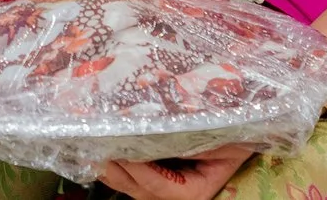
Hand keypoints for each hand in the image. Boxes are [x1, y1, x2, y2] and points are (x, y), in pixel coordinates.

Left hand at [97, 146, 253, 199]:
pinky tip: (96, 146)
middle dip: (113, 167)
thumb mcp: (224, 143)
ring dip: (106, 165)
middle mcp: (171, 197)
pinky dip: (110, 163)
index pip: (157, 184)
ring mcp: (157, 191)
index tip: (123, 148)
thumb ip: (198, 142)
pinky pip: (124, 177)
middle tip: (94, 143)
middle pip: (134, 187)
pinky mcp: (149, 181)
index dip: (138, 168)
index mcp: (192, 194)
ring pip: (124, 184)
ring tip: (89, 143)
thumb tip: (163, 133)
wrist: (238, 142)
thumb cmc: (233, 141)